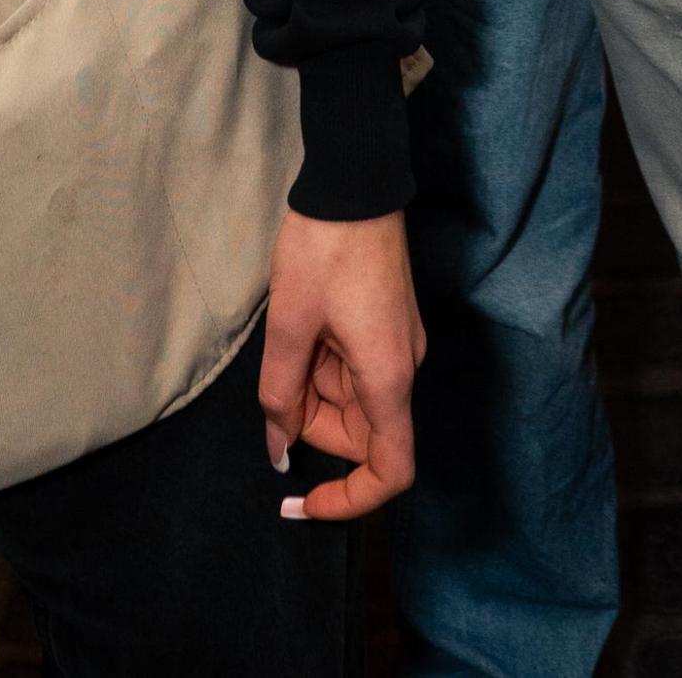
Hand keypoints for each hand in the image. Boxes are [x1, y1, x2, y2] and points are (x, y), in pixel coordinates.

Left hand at [256, 206, 423, 522]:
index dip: (349, 501)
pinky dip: (322, 360)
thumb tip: (280, 451)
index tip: (302, 502)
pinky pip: (354, 367)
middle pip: (360, 433)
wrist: (356, 179)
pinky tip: (305, 319)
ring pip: (351, 398)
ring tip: (293, 327)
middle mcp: (402, 368)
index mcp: (387, 377)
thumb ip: (280, 395)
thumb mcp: (289, 324)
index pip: (391, 471)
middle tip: (279, 373)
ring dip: (312, 383)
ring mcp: (397, 345)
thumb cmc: (324, 249)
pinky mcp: (387, 324)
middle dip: (311, 421)